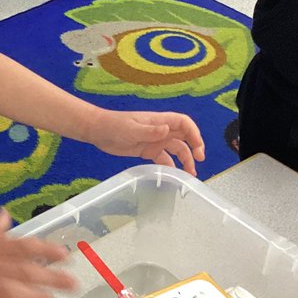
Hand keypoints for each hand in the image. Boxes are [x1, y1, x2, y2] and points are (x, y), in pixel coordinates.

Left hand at [84, 109, 205, 174]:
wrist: (98, 131)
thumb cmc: (114, 125)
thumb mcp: (131, 129)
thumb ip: (149, 130)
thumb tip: (167, 129)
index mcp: (159, 121)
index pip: (183, 123)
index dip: (194, 133)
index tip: (197, 148)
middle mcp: (160, 130)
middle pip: (184, 137)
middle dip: (194, 147)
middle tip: (199, 161)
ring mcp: (154, 141)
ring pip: (176, 150)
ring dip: (185, 160)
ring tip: (190, 174)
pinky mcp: (147, 151)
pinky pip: (163, 159)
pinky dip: (170, 166)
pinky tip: (173, 176)